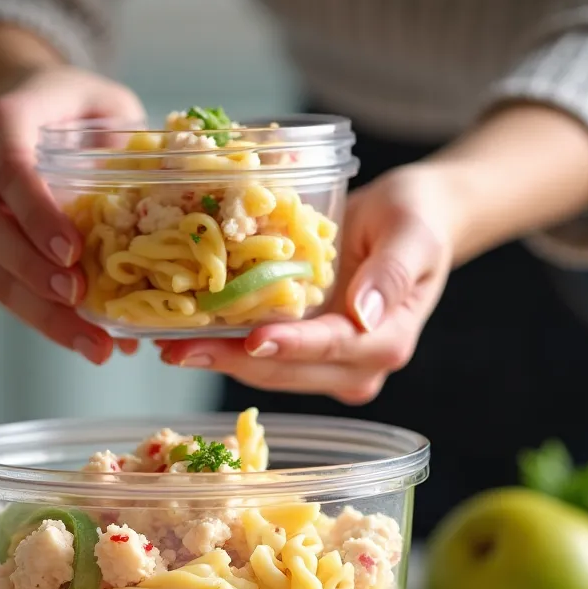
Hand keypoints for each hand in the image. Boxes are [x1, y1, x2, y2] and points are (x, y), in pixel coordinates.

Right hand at [0, 66, 144, 363]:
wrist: (17, 107)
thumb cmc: (72, 111)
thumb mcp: (107, 106)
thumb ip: (130, 143)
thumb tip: (173, 201)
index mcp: (3, 120)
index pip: (10, 167)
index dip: (37, 213)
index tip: (72, 253)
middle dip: (35, 273)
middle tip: (82, 302)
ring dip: (37, 312)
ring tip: (90, 343)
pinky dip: (35, 315)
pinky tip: (77, 336)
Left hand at [157, 162, 459, 402]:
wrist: (413, 219)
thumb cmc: (416, 218)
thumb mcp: (413, 232)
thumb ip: (392, 271)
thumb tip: (365, 314)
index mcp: (386, 341)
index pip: (330, 348)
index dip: (289, 346)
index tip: (250, 340)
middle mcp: (357, 365)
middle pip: (288, 370)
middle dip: (233, 361)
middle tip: (179, 348)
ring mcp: (330, 365)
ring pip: (268, 370)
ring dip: (220, 359)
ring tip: (171, 345)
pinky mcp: (306, 353)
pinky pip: (262, 355)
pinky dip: (226, 346)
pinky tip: (189, 334)